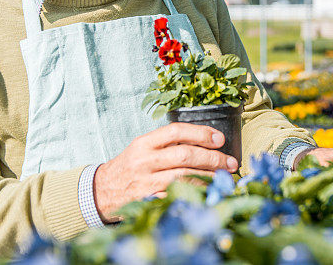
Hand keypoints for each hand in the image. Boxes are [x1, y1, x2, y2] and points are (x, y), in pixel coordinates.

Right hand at [93, 123, 237, 221]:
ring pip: (184, 177)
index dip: (201, 133)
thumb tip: (205, 142)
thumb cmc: (129, 167)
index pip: (176, 131)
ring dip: (209, 177)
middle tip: (231, 162)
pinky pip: (178, 196)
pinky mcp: (149, 201)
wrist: (101, 192)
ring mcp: (146, 182)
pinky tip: (210, 192)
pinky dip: (196, 194)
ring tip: (225, 177)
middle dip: (213, 158)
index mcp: (144, 143)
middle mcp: (144, 161)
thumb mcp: (142, 148)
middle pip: (185, 155)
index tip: (220, 139)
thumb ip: (167, 143)